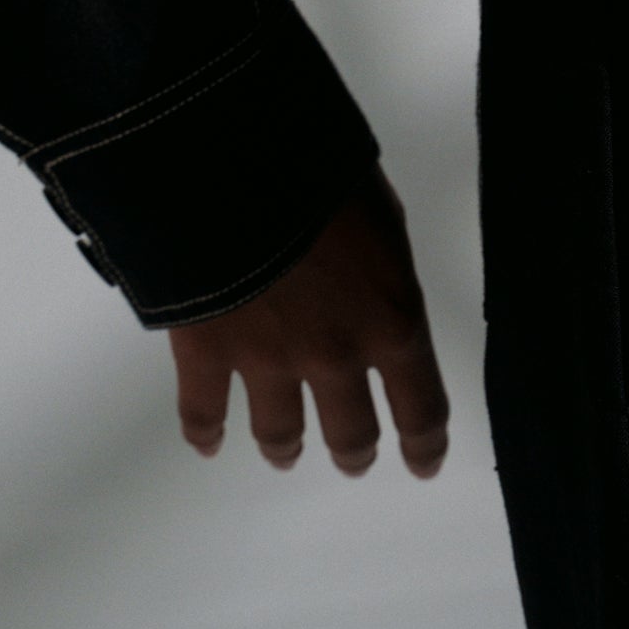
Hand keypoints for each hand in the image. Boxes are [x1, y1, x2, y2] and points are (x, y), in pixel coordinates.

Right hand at [167, 165, 448, 478]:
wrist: (235, 162)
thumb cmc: (322, 172)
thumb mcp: (382, 217)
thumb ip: (382, 270)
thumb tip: (370, 291)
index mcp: (392, 320)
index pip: (421, 405)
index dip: (425, 444)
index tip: (424, 465)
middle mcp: (335, 356)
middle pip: (350, 431)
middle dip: (354, 452)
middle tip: (353, 460)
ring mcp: (267, 361)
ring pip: (280, 432)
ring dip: (285, 447)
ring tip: (284, 455)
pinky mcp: (205, 353)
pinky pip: (202, 411)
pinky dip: (204, 432)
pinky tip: (208, 443)